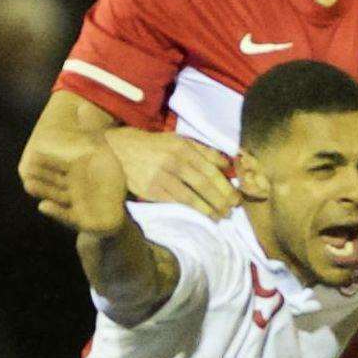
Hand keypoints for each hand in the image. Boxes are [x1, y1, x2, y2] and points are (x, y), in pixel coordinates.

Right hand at [26, 136, 132, 236]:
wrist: (118, 212)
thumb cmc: (113, 184)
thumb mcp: (108, 161)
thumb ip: (98, 143)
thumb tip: (90, 117)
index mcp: (75, 173)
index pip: (57, 164)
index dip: (46, 160)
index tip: (34, 153)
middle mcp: (70, 187)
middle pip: (52, 179)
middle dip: (40, 174)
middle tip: (26, 167)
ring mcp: (73, 203)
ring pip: (54, 195)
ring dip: (42, 190)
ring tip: (28, 185)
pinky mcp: (77, 219)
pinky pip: (64, 215)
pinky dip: (55, 211)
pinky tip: (42, 206)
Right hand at [107, 127, 237, 218]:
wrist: (120, 150)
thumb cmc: (156, 146)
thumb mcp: (179, 141)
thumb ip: (204, 151)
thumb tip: (227, 165)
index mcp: (184, 148)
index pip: (210, 170)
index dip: (225, 186)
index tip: (236, 197)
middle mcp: (174, 162)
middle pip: (203, 185)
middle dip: (221, 200)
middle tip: (231, 210)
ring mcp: (161, 177)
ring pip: (190, 198)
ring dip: (208, 210)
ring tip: (219, 217)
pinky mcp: (151, 190)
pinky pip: (174, 203)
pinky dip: (189, 211)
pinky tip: (200, 216)